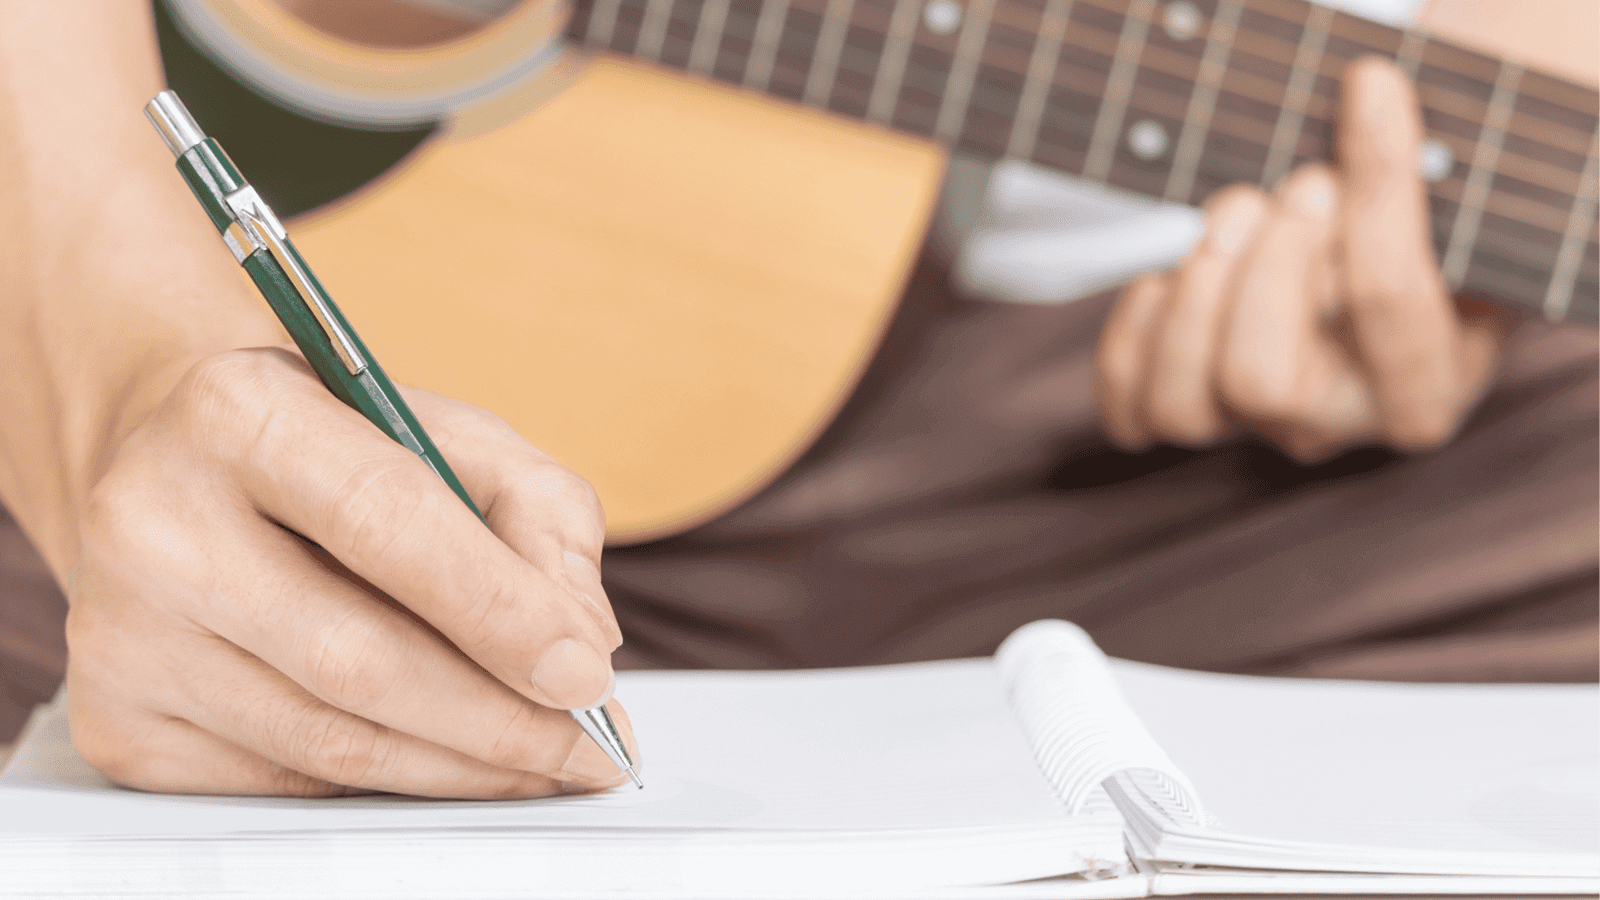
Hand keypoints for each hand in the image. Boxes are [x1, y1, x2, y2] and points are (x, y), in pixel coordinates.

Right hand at [65, 346, 634, 797]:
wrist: (177, 469)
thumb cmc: (336, 450)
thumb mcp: (450, 433)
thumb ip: (540, 513)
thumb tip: (582, 640)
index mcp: (240, 412)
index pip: (384, 523)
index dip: (498, 612)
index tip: (588, 678)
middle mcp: (154, 520)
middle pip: (355, 658)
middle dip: (498, 720)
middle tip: (592, 747)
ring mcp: (121, 631)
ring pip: (326, 740)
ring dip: (459, 766)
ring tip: (545, 761)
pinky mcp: (117, 719)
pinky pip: (285, 779)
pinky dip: (388, 778)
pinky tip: (447, 759)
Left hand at [1096, 58, 1510, 461]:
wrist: (1371, 264)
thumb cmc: (1420, 225)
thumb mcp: (1447, 198)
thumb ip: (1416, 166)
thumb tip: (1367, 92)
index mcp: (1427, 387)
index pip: (1387, 302)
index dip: (1375, 189)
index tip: (1367, 91)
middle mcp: (1338, 424)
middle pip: (1260, 382)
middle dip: (1261, 266)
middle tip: (1298, 182)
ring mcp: (1255, 428)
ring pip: (1181, 406)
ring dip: (1192, 291)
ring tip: (1237, 209)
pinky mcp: (1189, 412)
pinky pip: (1128, 405)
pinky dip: (1138, 326)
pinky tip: (1173, 269)